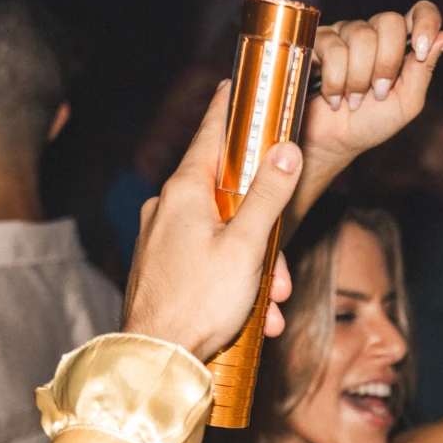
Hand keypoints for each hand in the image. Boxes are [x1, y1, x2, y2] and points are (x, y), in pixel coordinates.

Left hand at [122, 79, 299, 360]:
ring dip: (256, 269)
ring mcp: (161, 239)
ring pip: (223, 237)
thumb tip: (286, 151)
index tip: (236, 83)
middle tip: (281, 268)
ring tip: (273, 304)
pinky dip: (235, 284)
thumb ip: (269, 196)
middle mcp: (167, 208)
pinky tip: (256, 317)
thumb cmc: (197, 302)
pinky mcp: (162, 268)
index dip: (230, 109)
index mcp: (184, 192)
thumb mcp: (247, 246)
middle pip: (228, 196)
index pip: (212, 134)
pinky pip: (208, 263)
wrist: (155, 358)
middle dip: (265, 231)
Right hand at [300, 2, 442, 187]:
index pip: (421, 12)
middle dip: (386, 63)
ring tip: (352, 100)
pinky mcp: (318, 41)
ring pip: (360, 35)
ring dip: (358, 78)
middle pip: (389, 21)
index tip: (420, 50)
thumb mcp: (406, 102)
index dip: (424, 22)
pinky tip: (333, 96)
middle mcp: (374, 33)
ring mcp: (345, 34)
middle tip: (377, 92)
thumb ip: (423, 70)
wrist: (333, 143)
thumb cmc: (371, 123)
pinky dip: (335, 80)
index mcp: (401, 45)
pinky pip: (332, 47)